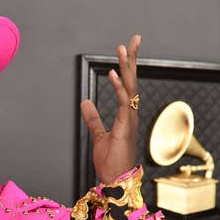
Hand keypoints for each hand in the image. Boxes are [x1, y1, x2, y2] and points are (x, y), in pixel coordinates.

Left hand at [81, 35, 139, 184]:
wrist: (115, 181)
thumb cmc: (110, 162)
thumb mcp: (99, 136)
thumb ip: (93, 118)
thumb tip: (85, 101)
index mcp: (126, 115)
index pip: (128, 85)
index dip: (128, 67)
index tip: (126, 49)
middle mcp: (131, 114)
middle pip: (133, 81)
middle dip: (132, 59)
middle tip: (134, 38)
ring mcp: (130, 120)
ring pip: (130, 88)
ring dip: (127, 67)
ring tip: (123, 48)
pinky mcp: (125, 127)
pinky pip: (123, 103)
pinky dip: (118, 88)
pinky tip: (113, 74)